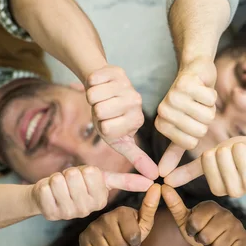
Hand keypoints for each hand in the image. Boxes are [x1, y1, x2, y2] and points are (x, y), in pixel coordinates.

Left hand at [31, 165, 152, 220]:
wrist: (50, 196)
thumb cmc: (77, 184)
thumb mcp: (102, 178)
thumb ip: (125, 181)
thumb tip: (152, 181)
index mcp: (101, 200)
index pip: (92, 173)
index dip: (85, 171)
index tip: (85, 179)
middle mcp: (87, 210)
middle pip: (74, 175)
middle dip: (69, 173)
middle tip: (69, 183)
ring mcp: (68, 214)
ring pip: (59, 181)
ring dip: (56, 179)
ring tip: (60, 187)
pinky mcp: (50, 213)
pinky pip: (45, 188)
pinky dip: (44, 186)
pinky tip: (49, 195)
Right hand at [79, 184, 160, 245]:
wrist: (107, 241)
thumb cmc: (129, 232)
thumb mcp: (143, 223)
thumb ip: (150, 207)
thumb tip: (157, 186)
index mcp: (122, 211)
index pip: (133, 236)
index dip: (135, 242)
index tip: (133, 238)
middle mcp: (105, 217)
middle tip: (120, 242)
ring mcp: (92, 228)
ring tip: (111, 245)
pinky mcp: (82, 239)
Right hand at [86, 65, 157, 179]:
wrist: (106, 90)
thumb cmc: (111, 118)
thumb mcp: (121, 140)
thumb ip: (136, 156)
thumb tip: (154, 176)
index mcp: (136, 120)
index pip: (106, 128)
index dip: (101, 125)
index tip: (109, 122)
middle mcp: (135, 102)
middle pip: (99, 111)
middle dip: (95, 111)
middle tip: (105, 108)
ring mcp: (126, 84)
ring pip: (93, 94)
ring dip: (92, 97)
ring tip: (103, 97)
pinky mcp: (116, 70)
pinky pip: (92, 79)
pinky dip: (91, 83)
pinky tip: (101, 84)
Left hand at [156, 57, 216, 176]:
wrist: (195, 71)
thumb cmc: (191, 103)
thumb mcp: (183, 129)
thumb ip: (174, 152)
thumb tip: (163, 175)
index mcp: (162, 124)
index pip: (190, 143)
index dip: (198, 132)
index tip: (192, 119)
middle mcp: (164, 110)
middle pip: (199, 131)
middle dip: (205, 119)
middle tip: (197, 107)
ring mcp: (173, 96)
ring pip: (206, 115)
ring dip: (209, 106)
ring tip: (199, 98)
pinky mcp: (185, 83)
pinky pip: (210, 99)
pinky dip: (211, 94)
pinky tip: (202, 88)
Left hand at [162, 184, 245, 245]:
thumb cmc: (199, 232)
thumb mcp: (185, 220)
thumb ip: (174, 205)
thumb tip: (163, 186)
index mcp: (210, 205)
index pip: (194, 222)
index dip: (192, 231)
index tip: (195, 229)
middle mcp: (226, 212)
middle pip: (206, 236)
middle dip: (203, 241)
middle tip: (206, 238)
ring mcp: (237, 224)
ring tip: (216, 242)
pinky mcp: (245, 238)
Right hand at [165, 137, 245, 196]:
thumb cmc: (238, 156)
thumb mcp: (211, 159)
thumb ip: (189, 170)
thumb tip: (165, 180)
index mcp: (219, 189)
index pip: (207, 160)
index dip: (215, 152)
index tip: (223, 156)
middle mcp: (235, 192)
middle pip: (222, 155)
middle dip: (230, 147)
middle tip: (239, 154)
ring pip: (239, 152)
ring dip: (245, 146)